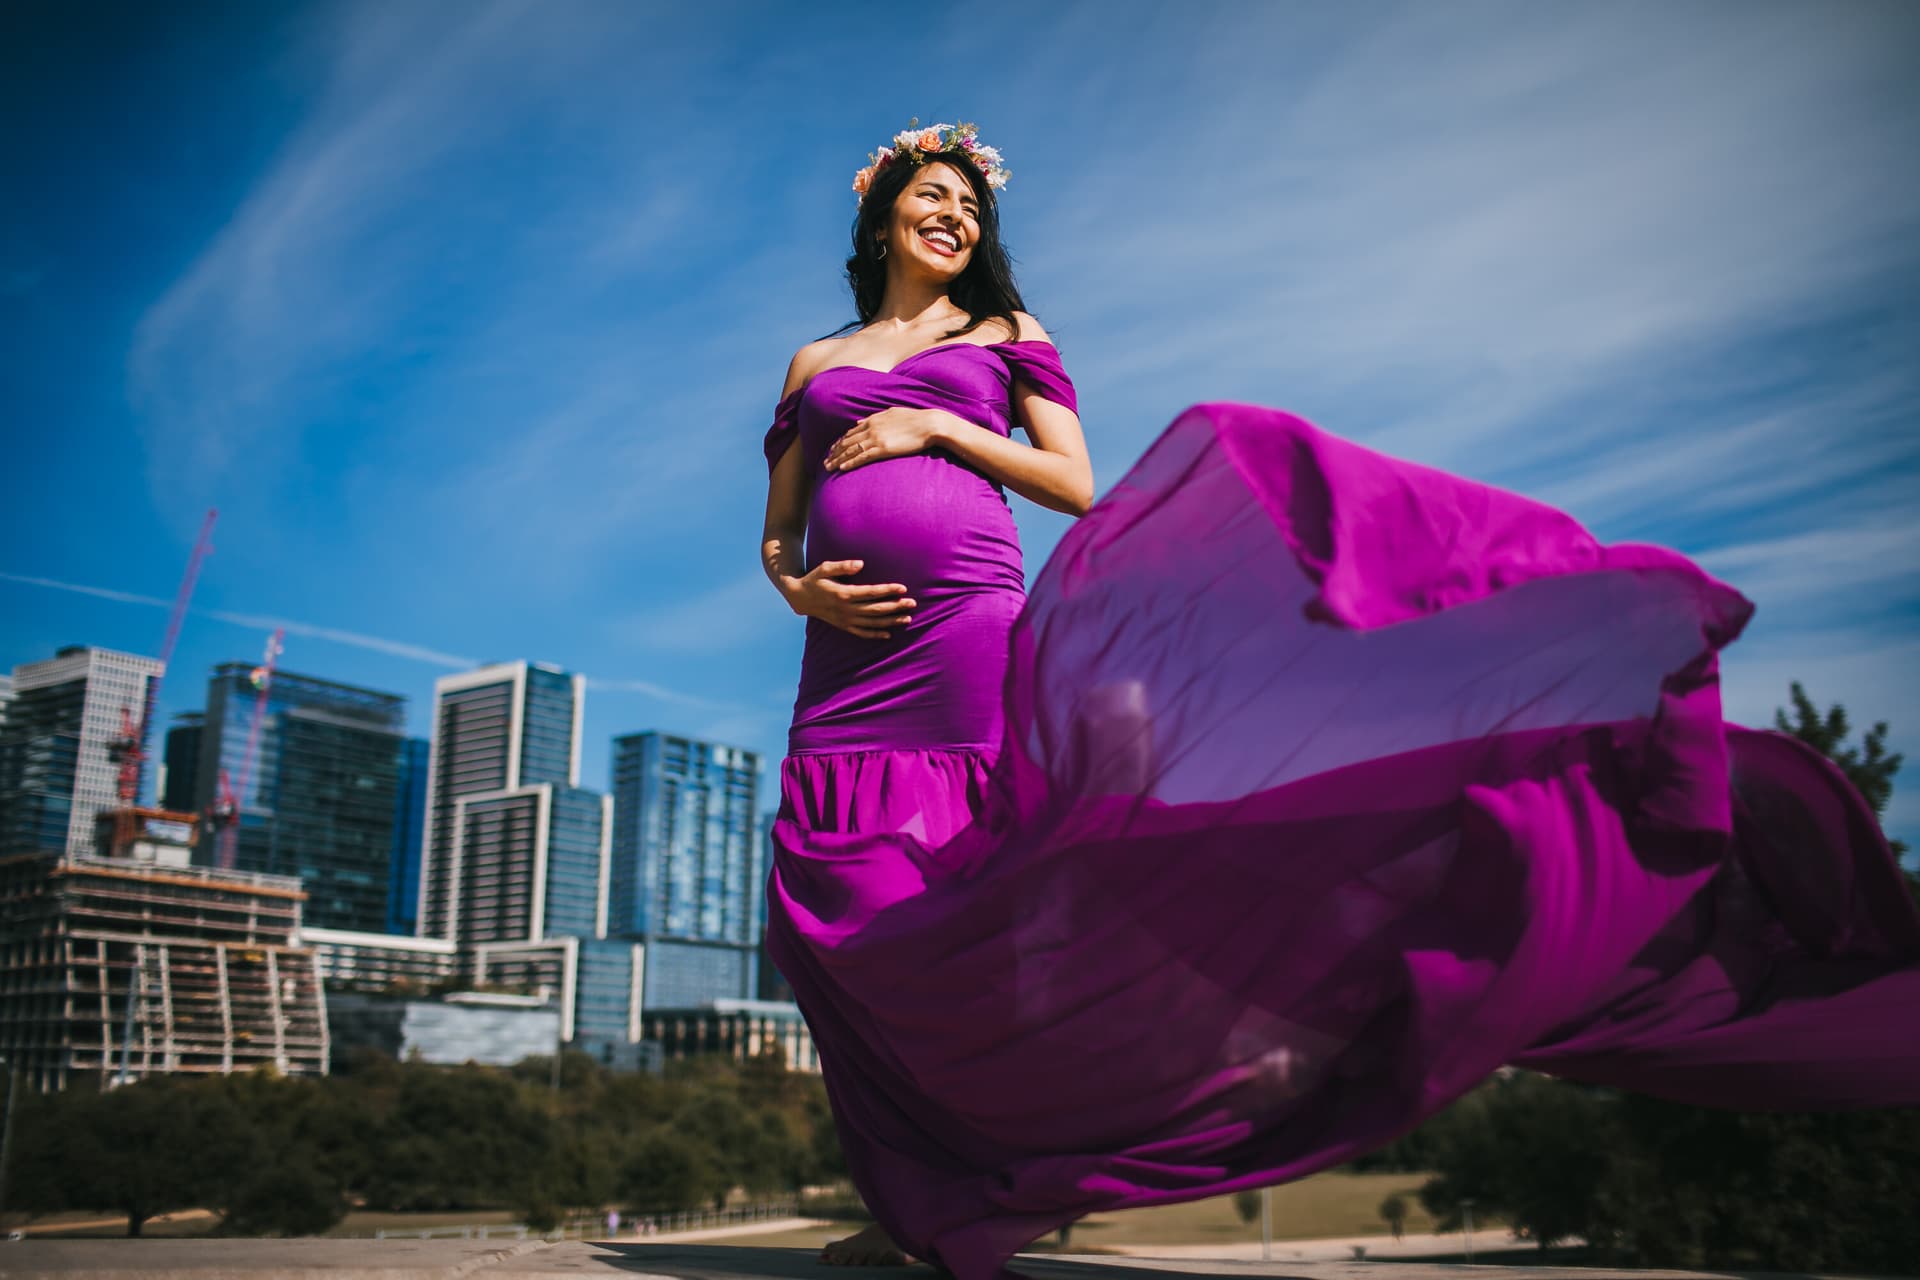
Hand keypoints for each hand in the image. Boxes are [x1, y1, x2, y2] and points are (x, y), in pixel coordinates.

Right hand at [783, 559, 915, 639]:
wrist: (800, 598)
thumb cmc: (815, 579)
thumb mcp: (825, 568)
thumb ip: (843, 566)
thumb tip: (861, 564)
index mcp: (843, 593)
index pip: (871, 592)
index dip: (888, 590)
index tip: (903, 587)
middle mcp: (846, 609)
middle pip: (876, 609)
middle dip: (895, 606)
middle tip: (912, 603)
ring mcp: (845, 620)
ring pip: (872, 623)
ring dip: (891, 621)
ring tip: (907, 618)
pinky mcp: (843, 626)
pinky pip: (862, 633)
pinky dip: (875, 634)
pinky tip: (888, 634)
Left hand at [823, 407, 948, 472]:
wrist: (929, 424)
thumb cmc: (915, 419)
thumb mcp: (892, 412)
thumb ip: (875, 417)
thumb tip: (861, 421)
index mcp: (873, 419)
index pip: (851, 432)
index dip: (840, 442)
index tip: (832, 449)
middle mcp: (871, 428)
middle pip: (847, 442)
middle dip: (834, 452)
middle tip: (825, 461)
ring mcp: (876, 438)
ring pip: (850, 450)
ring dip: (837, 460)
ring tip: (828, 468)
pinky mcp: (883, 449)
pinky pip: (862, 457)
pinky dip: (850, 463)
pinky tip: (842, 468)